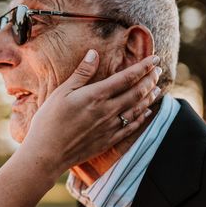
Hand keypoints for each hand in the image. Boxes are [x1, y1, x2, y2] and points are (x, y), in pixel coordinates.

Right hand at [20, 49, 160, 177]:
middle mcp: (108, 111)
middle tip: (158, 70)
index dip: (143, 67)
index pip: (127, 78)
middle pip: (137, 92)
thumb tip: (94, 53)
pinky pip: (131, 128)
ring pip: (137, 110)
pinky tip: (146, 113)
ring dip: (149, 97)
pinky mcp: (108, 140)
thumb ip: (81, 73)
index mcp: (96, 96)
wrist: (47, 153)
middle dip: (150, 79)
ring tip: (158, 88)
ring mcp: (110, 127)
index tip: (154, 58)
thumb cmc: (49, 120)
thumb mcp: (61, 92)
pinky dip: (142, 118)